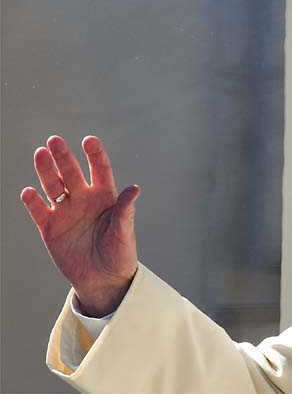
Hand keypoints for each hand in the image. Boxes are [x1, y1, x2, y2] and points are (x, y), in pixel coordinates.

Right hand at [20, 135, 139, 316]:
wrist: (103, 280)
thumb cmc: (119, 254)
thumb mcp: (124, 232)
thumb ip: (125, 210)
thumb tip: (134, 189)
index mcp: (105, 197)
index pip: (100, 170)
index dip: (95, 154)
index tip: (89, 140)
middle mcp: (84, 200)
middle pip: (72, 173)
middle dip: (64, 157)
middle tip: (55, 141)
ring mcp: (66, 212)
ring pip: (53, 186)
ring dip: (46, 171)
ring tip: (40, 154)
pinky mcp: (50, 228)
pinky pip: (39, 211)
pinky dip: (32, 201)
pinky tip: (29, 192)